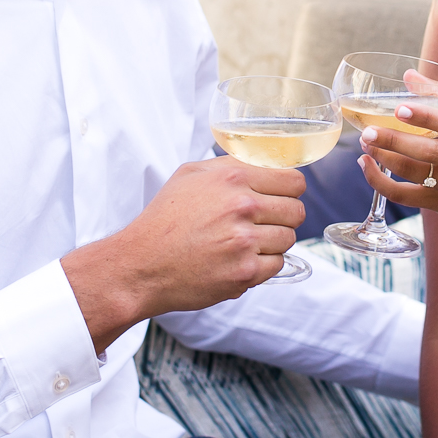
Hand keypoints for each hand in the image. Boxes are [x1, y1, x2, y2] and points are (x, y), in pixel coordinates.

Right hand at [63, 156, 304, 350]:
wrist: (141, 265)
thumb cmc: (163, 221)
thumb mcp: (190, 175)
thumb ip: (230, 166)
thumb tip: (263, 164)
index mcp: (232, 178)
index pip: (294, 181)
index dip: (290, 191)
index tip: (282, 198)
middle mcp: (242, 207)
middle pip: (296, 211)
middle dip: (283, 217)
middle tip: (263, 223)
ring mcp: (244, 242)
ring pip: (288, 239)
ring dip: (272, 242)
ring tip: (245, 243)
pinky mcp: (244, 272)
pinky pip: (277, 265)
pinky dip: (263, 265)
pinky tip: (240, 260)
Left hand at [355, 100, 437, 246]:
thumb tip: (409, 74)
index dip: (427, 116)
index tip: (401, 107)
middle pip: (428, 151)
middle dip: (394, 140)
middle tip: (368, 130)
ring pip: (414, 172)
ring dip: (385, 157)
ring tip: (366, 142)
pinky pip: (405, 196)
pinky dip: (382, 183)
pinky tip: (368, 166)